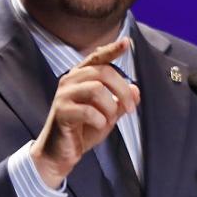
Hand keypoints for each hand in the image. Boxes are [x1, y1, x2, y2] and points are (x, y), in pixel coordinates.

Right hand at [30, 37, 140, 186]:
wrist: (60, 153)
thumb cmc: (82, 130)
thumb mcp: (108, 115)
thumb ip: (120, 102)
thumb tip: (135, 89)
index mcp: (81, 77)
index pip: (98, 58)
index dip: (112, 49)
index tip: (126, 42)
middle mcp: (71, 81)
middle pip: (103, 72)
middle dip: (122, 90)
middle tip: (130, 109)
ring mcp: (64, 95)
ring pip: (96, 89)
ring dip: (110, 107)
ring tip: (109, 120)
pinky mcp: (61, 111)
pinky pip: (88, 110)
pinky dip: (100, 120)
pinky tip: (98, 125)